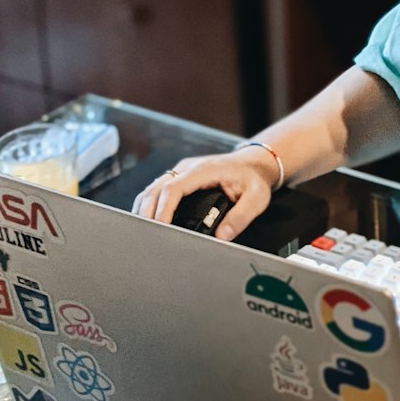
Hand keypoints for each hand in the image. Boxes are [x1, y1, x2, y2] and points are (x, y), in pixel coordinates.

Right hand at [131, 148, 276, 240]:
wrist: (255, 163)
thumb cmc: (255, 179)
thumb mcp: (257, 198)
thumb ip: (241, 217)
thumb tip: (222, 237)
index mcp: (204, 170)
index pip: (174, 188)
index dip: (163, 209)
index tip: (160, 229)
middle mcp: (189, 168)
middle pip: (157, 188)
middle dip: (147, 212)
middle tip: (146, 237)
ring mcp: (182, 171)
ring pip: (154, 188)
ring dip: (145, 208)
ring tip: (143, 233)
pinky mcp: (181, 178)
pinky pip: (158, 189)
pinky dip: (150, 205)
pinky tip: (148, 221)